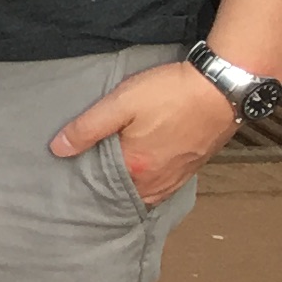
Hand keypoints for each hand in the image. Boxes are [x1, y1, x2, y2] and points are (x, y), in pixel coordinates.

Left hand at [51, 58, 238, 207]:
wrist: (223, 87)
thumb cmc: (171, 93)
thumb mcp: (121, 104)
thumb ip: (88, 128)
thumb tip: (58, 149)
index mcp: (136, 168)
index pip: (102, 187)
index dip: (87, 182)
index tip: (72, 178)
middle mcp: (158, 181)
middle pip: (126, 194)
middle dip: (108, 190)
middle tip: (89, 179)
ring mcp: (178, 177)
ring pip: (146, 193)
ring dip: (130, 188)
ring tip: (112, 176)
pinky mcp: (193, 167)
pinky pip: (165, 186)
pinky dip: (150, 184)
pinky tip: (142, 171)